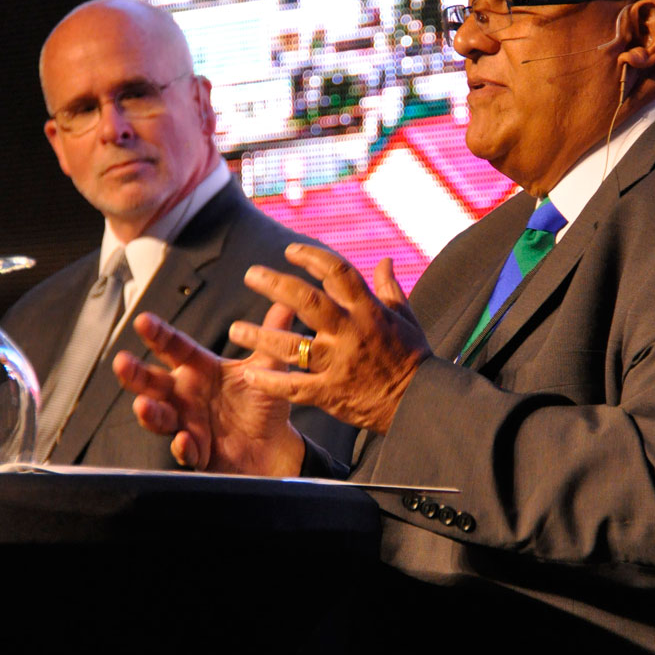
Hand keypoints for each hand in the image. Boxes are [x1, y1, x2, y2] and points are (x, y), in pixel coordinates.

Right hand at [112, 304, 305, 475]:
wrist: (272, 445)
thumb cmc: (262, 404)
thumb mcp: (267, 369)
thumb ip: (271, 338)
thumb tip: (285, 304)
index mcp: (199, 369)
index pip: (174, 347)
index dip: (158, 334)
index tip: (143, 320)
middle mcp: (186, 394)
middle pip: (153, 382)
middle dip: (135, 373)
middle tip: (122, 362)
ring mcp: (187, 422)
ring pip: (159, 417)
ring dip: (149, 411)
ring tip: (144, 405)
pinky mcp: (196, 450)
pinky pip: (185, 449)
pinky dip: (183, 446)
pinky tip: (184, 440)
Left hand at [229, 244, 430, 435]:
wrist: (420, 403)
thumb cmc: (413, 358)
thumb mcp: (406, 318)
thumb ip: (390, 288)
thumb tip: (384, 261)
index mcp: (369, 311)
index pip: (338, 273)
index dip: (312, 258)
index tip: (290, 251)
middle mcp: (351, 333)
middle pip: (308, 303)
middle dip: (276, 285)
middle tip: (251, 275)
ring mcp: (339, 364)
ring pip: (293, 346)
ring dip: (261, 336)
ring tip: (235, 330)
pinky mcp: (332, 393)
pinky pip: (295, 387)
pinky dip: (271, 382)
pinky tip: (250, 375)